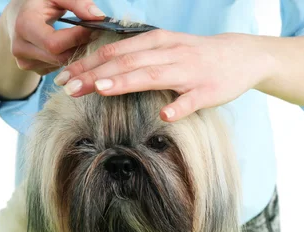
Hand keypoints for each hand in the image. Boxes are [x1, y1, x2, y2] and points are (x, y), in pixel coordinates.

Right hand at [1, 0, 105, 75]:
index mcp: (24, 26)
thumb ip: (77, 3)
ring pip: (60, 65)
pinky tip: (70, 47)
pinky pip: (57, 69)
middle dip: (79, 46)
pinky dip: (67, 58)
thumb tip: (99, 17)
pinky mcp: (32, 70)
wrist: (17, 16)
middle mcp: (20, 48)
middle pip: (59, 57)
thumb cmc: (39, 2)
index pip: (54, 43)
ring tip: (81, 38)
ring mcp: (25, 62)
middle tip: (93, 35)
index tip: (93, 27)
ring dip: (76, 53)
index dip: (77, 37)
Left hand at [55, 30, 276, 121]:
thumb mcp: (165, 47)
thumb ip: (136, 55)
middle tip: (68, 88)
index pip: (114, 52)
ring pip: (153, 75)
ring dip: (126, 82)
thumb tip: (101, 68)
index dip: (87, 64)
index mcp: (156, 42)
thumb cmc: (195, 55)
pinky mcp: (207, 91)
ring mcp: (188, 72)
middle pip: (126, 62)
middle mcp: (169, 53)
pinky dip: (178, 107)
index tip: (62, 77)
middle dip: (96, 74)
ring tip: (102, 90)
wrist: (240, 56)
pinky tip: (164, 116)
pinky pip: (191, 100)